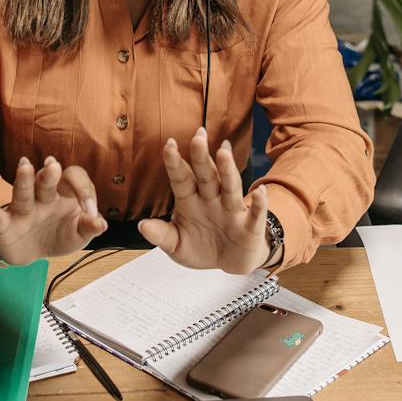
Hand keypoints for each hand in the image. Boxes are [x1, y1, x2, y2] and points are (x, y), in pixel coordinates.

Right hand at [0, 157, 106, 263]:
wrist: (33, 253)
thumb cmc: (58, 236)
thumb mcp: (78, 235)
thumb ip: (89, 228)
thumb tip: (101, 224)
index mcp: (64, 195)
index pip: (74, 179)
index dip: (84, 190)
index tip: (90, 210)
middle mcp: (42, 197)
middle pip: (46, 181)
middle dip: (49, 174)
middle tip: (53, 166)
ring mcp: (23, 209)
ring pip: (23, 191)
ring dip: (24, 179)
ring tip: (25, 166)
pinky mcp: (5, 224)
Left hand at [141, 129, 270, 273]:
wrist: (229, 263)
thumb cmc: (202, 248)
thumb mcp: (177, 245)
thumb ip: (161, 235)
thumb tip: (142, 226)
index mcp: (190, 200)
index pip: (181, 178)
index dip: (175, 162)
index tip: (170, 144)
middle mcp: (211, 199)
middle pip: (206, 175)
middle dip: (201, 157)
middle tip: (198, 137)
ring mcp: (231, 210)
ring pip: (230, 186)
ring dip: (227, 170)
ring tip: (224, 153)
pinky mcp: (250, 225)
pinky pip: (255, 213)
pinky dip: (259, 204)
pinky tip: (260, 193)